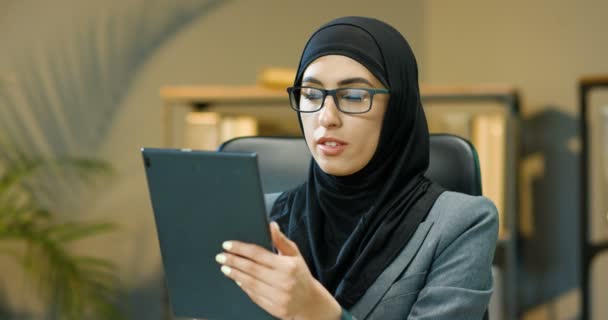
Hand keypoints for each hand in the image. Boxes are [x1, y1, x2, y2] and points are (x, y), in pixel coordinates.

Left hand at [215, 222, 341, 319]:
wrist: (310, 302)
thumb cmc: (300, 275)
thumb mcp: (295, 255)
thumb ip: (281, 240)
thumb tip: (271, 225)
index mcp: (288, 266)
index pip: (258, 254)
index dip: (240, 249)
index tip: (227, 245)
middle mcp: (283, 281)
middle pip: (251, 269)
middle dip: (233, 261)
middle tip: (220, 256)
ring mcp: (278, 297)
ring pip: (250, 283)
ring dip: (235, 274)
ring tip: (225, 267)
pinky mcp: (274, 309)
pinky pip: (254, 296)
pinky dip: (243, 287)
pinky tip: (237, 280)